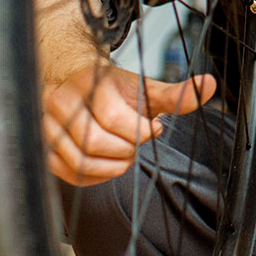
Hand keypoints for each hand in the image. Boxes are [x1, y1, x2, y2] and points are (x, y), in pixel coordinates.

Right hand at [42, 65, 213, 186]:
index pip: (113, 117)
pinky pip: (71, 174)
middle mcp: (62, 103)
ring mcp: (48, 127)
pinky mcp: (45, 148)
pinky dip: (96, 176)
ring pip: (81, 162)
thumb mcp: (145, 87)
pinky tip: (109, 163)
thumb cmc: (112, 88)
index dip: (139, 130)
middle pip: (95, 142)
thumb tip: (210, 84)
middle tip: (136, 143)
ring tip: (124, 153)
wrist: (74, 80)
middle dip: (125, 150)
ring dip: (112, 166)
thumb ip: (176, 93)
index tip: (153, 127)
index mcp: (90, 83)